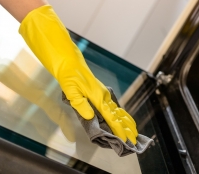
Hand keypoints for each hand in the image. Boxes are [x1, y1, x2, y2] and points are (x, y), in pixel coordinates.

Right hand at [18, 5, 137, 143]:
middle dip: (125, 127)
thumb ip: (80, 104)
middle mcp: (100, 96)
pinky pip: (107, 105)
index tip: (127, 137)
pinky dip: (113, 113)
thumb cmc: (69, 73)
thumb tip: (89, 116)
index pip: (111, 115)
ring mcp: (98, 93)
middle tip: (134, 139)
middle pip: (115, 115)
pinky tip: (117, 118)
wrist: (64, 59)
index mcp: (96, 96)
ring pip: (114, 111)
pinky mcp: (94, 90)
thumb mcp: (72, 90)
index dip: (120, 127)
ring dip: (122, 122)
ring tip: (131, 133)